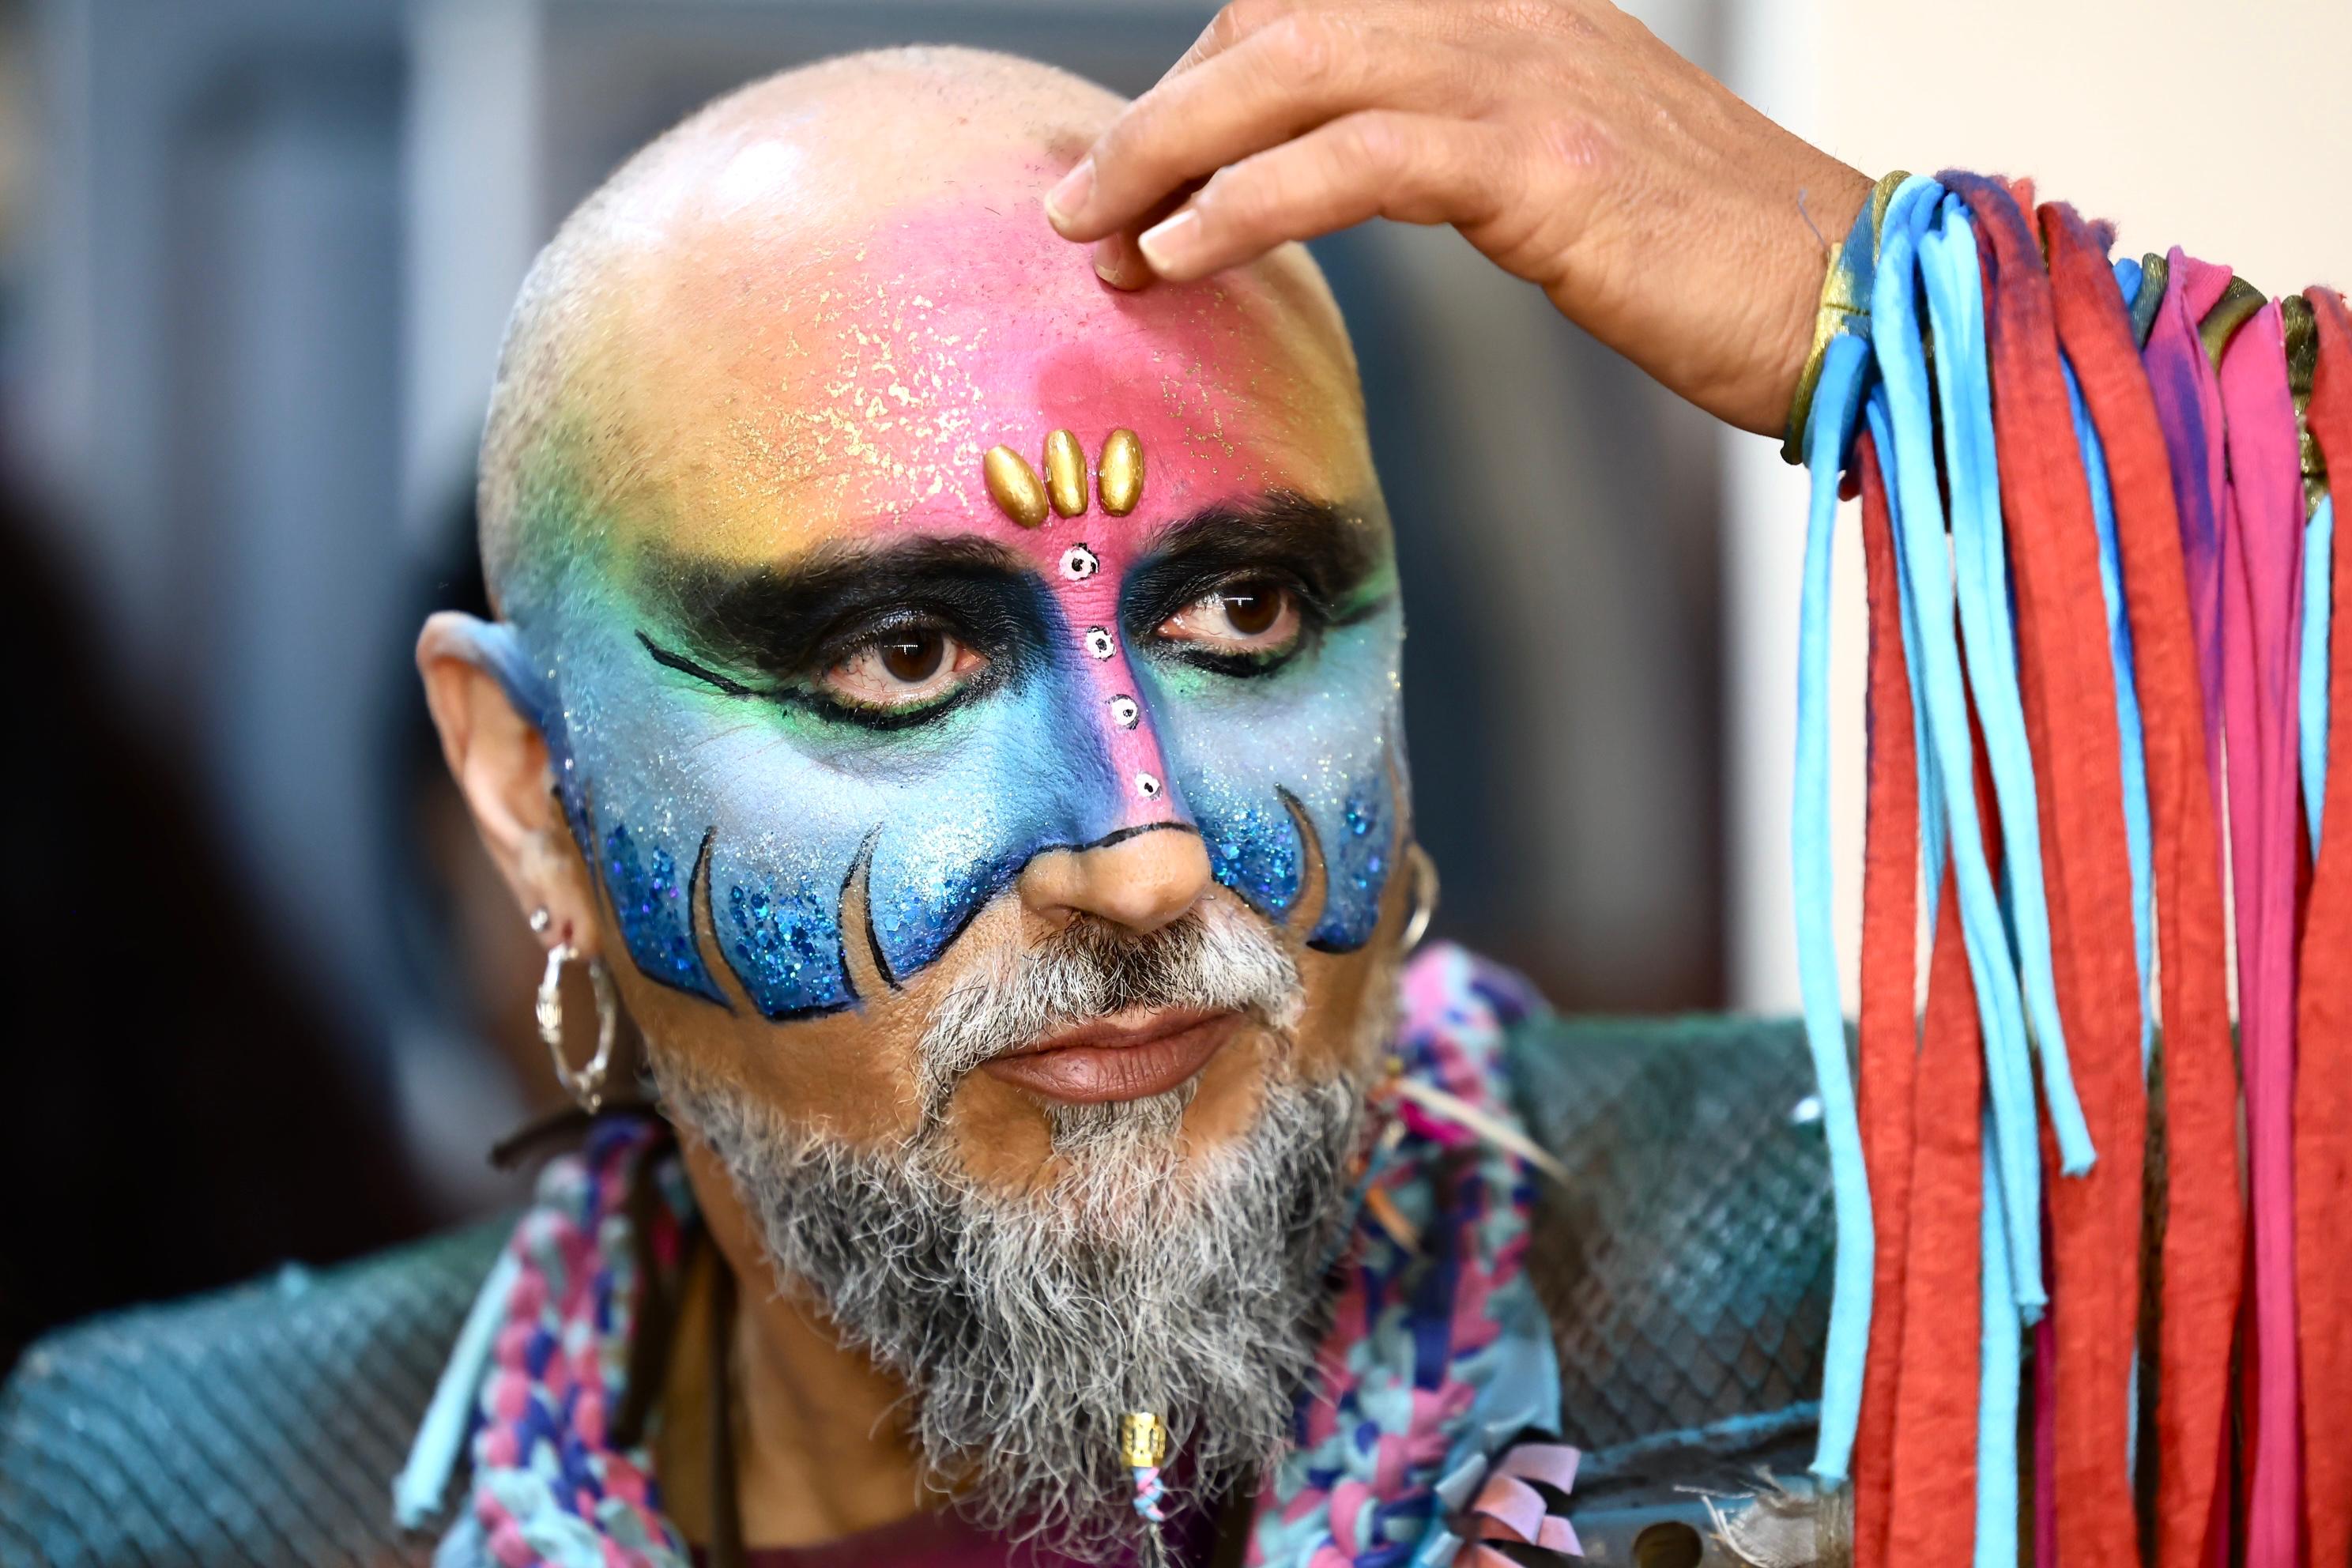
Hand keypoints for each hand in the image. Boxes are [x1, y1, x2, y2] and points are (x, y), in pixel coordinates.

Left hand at [1044, 0, 1872, 435]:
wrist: (1849, 296)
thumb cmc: (1707, 262)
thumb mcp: (1567, 174)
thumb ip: (1457, 150)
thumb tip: (1345, 184)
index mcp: (1509, 8)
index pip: (1310, 3)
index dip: (1205, 78)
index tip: (1139, 163)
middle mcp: (1506, 10)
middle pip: (1275, 24)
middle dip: (1158, 117)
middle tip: (1078, 204)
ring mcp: (1523, 73)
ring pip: (1288, 71)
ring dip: (1164, 154)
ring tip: (1089, 231)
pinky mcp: (1538, 163)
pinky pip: (1349, 160)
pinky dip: (1246, 202)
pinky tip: (1179, 252)